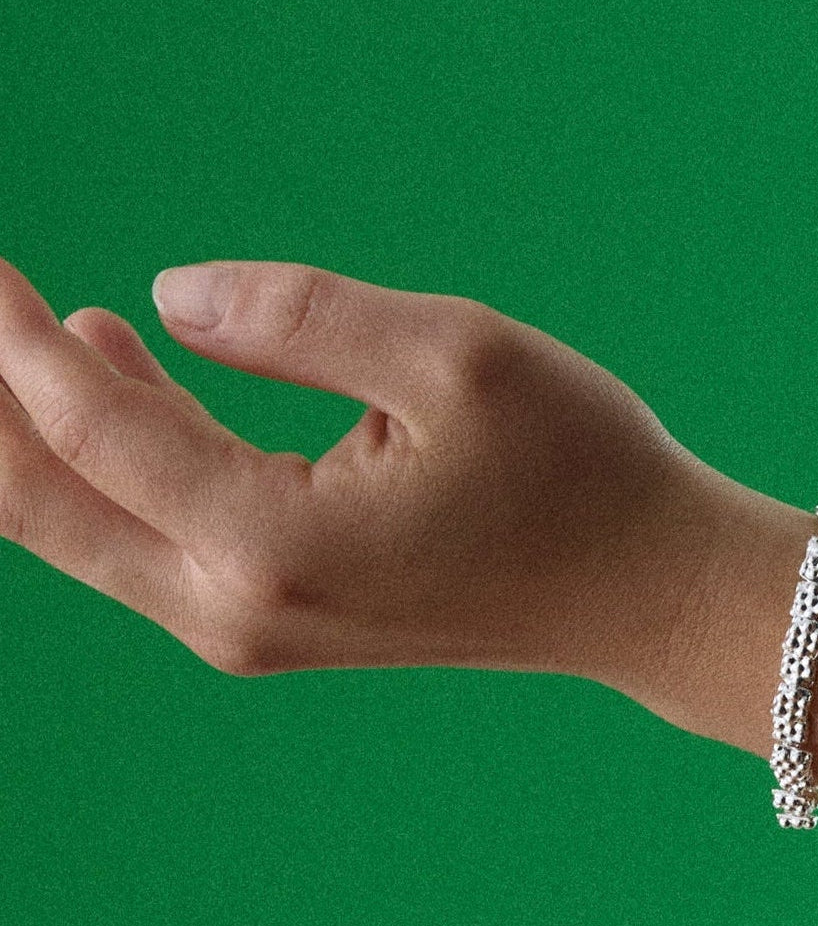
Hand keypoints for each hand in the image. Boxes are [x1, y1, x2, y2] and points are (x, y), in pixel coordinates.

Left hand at [0, 256, 757, 693]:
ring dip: (36, 425)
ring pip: (90, 524)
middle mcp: (239, 607)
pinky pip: (159, 533)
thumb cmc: (579, 473)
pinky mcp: (284, 616)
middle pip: (44, 503)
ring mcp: (257, 625)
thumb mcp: (454, 356)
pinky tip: (114, 362)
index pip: (89, 425)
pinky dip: (115, 456)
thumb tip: (168, 299)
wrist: (646, 590)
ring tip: (13, 315)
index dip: (10, 333)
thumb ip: (296, 314)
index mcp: (270, 543)